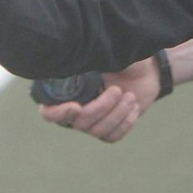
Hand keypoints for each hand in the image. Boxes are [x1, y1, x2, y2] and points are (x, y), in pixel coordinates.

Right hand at [40, 56, 162, 142]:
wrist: (143, 70)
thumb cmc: (120, 58)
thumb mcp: (105, 55)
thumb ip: (91, 61)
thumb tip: (80, 63)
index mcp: (67, 91)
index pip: (49, 112)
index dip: (58, 114)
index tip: (76, 107)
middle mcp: (76, 109)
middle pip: (79, 123)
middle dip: (100, 108)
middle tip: (117, 89)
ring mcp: (93, 121)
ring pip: (97, 131)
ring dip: (116, 114)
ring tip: (130, 96)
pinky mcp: (109, 129)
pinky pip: (111, 136)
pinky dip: (125, 123)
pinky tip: (134, 106)